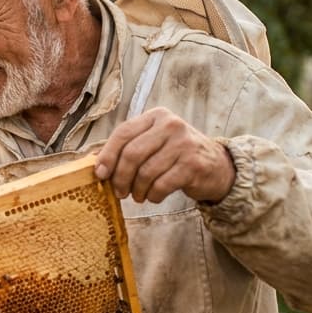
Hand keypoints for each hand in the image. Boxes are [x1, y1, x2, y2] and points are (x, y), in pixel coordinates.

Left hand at [93, 106, 234, 203]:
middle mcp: (171, 125)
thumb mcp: (154, 143)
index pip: (123, 133)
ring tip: (138, 195)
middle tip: (119, 192)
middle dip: (120, 177)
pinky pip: (162, 185)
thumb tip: (95, 163)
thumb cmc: (177, 156)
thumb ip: (128, 148)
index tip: (100, 174)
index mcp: (157, 116)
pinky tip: (154, 196)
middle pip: (132, 154)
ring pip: (146, 172)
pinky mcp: (193, 164)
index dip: (107, 155)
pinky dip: (153, 195)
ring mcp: (184, 143)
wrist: (217, 166)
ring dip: (137, 190)